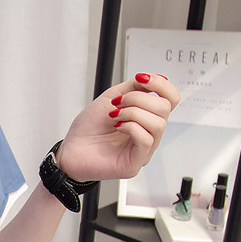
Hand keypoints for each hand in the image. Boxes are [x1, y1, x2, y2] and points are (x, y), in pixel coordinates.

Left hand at [57, 73, 180, 182]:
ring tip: (114, 115)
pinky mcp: (134, 163)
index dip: (161, 85)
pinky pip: (146, 141)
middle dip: (139, 99)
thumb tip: (157, 78)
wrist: (69, 149)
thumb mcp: (112, 98)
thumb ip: (135, 87)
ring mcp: (143, 150)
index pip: (171, 99)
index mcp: (146, 118)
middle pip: (164, 109)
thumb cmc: (87, 129)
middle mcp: (148, 134)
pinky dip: (131, 128)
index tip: (142, 78)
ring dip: (134, 113)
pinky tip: (118, 127)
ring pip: (158, 124)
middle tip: (118, 103)